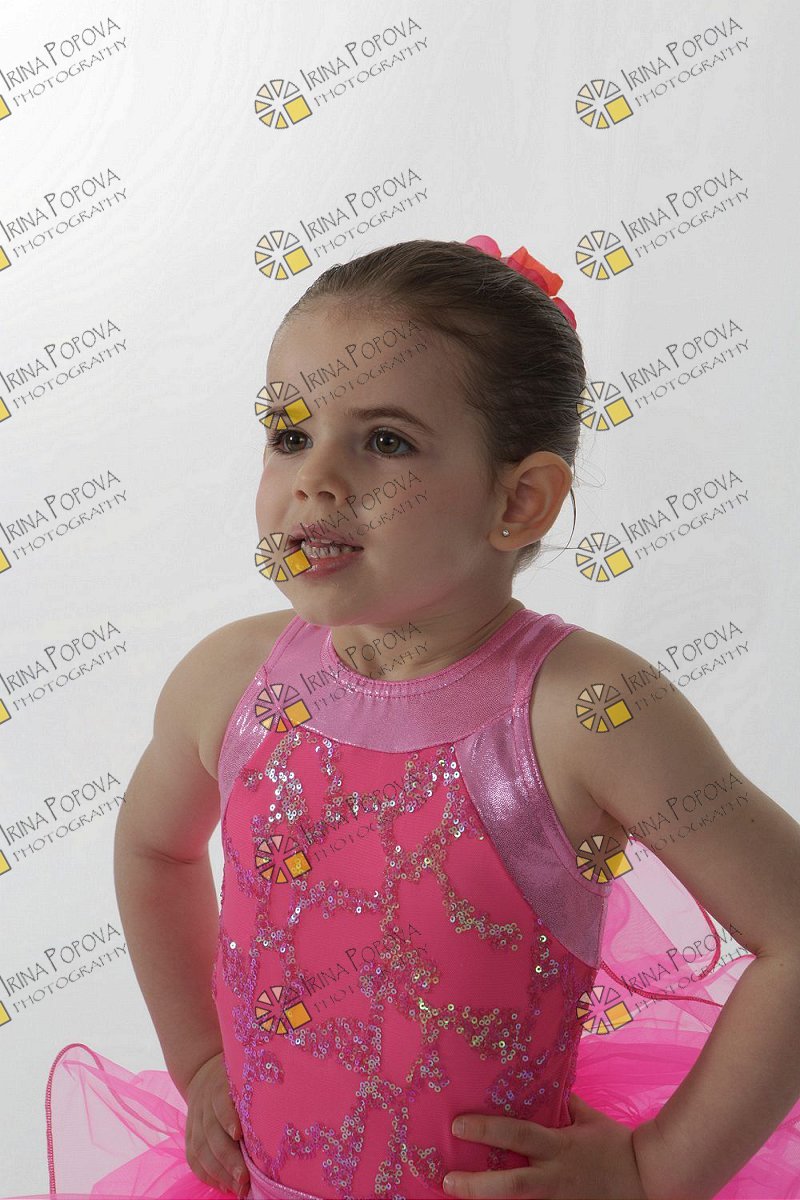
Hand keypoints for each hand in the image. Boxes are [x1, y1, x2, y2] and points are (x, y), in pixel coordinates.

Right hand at [184, 1050, 249, 1197]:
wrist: (202, 1070)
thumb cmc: (236, 1076)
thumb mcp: (244, 1074)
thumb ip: (258, 1090)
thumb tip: (286, 1110)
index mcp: (219, 1086)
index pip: (220, 1102)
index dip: (228, 1118)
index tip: (238, 1135)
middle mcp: (204, 1103)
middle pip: (211, 1132)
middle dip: (227, 1158)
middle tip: (244, 1178)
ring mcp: (194, 1120)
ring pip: (200, 1148)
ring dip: (218, 1172)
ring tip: (237, 1187)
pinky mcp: (189, 1133)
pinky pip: (192, 1157)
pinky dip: (206, 1174)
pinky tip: (222, 1185)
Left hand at [442, 1092, 647, 1198]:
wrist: (648, 1179)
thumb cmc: (616, 1144)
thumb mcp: (588, 1118)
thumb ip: (564, 1103)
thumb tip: (543, 1082)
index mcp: (558, 1146)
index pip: (517, 1134)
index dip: (486, 1130)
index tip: (457, 1125)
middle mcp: (555, 1176)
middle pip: (511, 1184)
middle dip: (476, 1184)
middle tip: (447, 1179)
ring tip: (460, 1198)